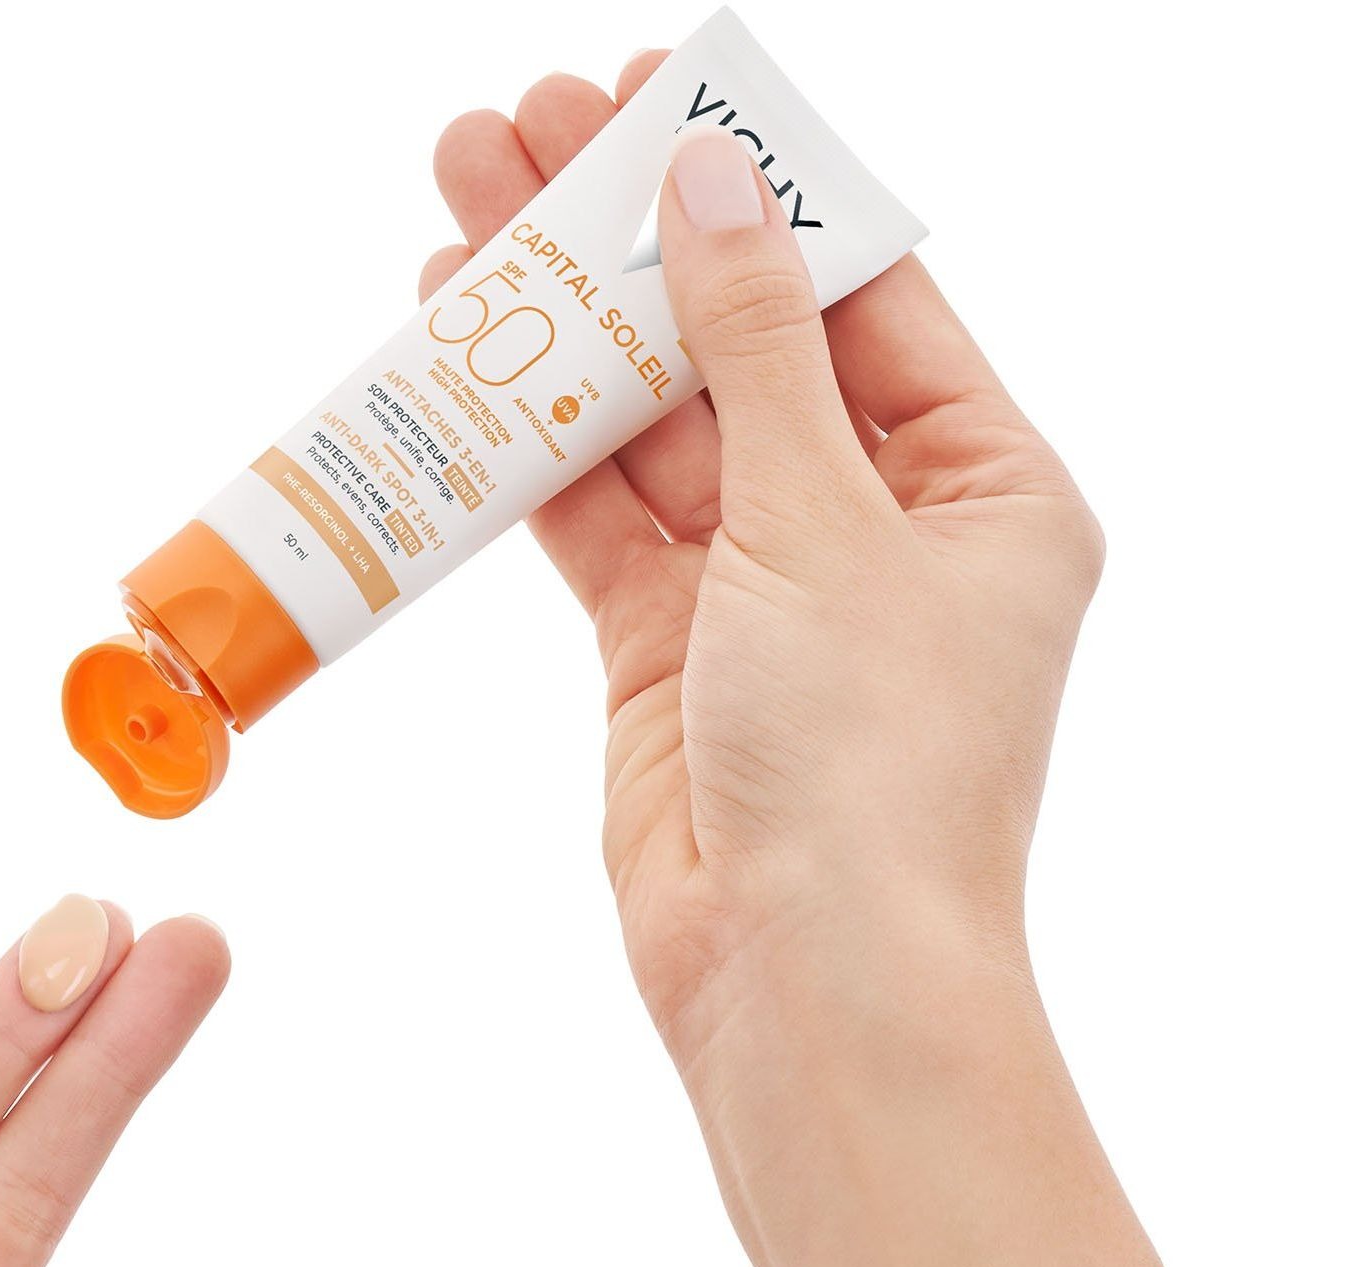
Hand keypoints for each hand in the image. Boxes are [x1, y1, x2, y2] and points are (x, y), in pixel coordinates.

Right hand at [427, 60, 1102, 1060]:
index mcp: (984, 488)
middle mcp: (877, 534)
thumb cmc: (873, 767)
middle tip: (527, 130)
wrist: (802, 978)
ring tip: (467, 209)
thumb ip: (753, 348)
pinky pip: (596, 524)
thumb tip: (710, 191)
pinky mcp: (666, 655)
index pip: (864, 296)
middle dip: (633, 246)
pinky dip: (533, 449)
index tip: (659, 104)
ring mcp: (763, 596)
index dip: (757, 196)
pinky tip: (467, 357)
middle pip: (741, 349)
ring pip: (652, 432)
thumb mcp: (826, 521)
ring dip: (563, 334)